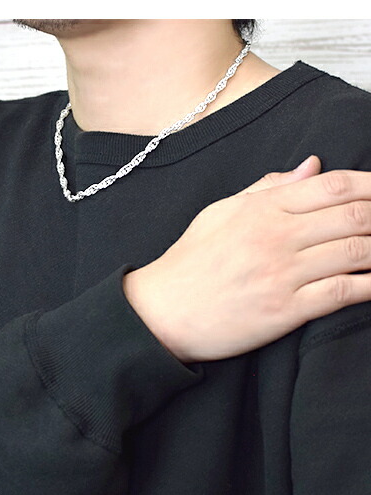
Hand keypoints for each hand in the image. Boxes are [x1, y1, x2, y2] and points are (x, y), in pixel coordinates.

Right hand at [123, 156, 370, 362]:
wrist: (161, 312)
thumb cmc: (188, 263)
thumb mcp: (219, 213)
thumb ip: (266, 188)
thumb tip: (312, 166)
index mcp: (261, 209)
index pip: (333, 186)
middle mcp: (275, 237)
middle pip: (355, 216)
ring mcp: (281, 275)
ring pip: (356, 252)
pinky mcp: (283, 311)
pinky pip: (342, 292)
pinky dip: (370, 286)